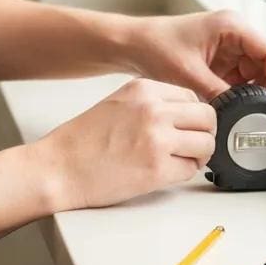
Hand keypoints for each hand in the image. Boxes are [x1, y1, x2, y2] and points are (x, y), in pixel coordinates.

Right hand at [31, 78, 216, 209]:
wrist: (58, 168)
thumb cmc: (82, 141)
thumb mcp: (119, 103)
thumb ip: (152, 103)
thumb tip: (185, 115)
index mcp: (144, 90)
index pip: (193, 97)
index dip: (194, 116)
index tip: (187, 128)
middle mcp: (154, 110)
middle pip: (207, 118)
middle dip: (204, 134)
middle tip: (192, 146)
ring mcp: (157, 139)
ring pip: (206, 144)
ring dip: (197, 156)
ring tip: (178, 161)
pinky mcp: (157, 169)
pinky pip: (190, 170)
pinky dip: (182, 174)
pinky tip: (162, 173)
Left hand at [124, 10, 265, 103]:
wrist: (132, 45)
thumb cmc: (156, 46)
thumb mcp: (189, 74)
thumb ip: (218, 93)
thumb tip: (239, 113)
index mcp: (232, 26)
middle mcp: (234, 34)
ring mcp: (228, 48)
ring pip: (257, 73)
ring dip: (260, 92)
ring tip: (262, 114)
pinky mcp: (220, 62)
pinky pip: (242, 79)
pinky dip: (245, 94)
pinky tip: (244, 109)